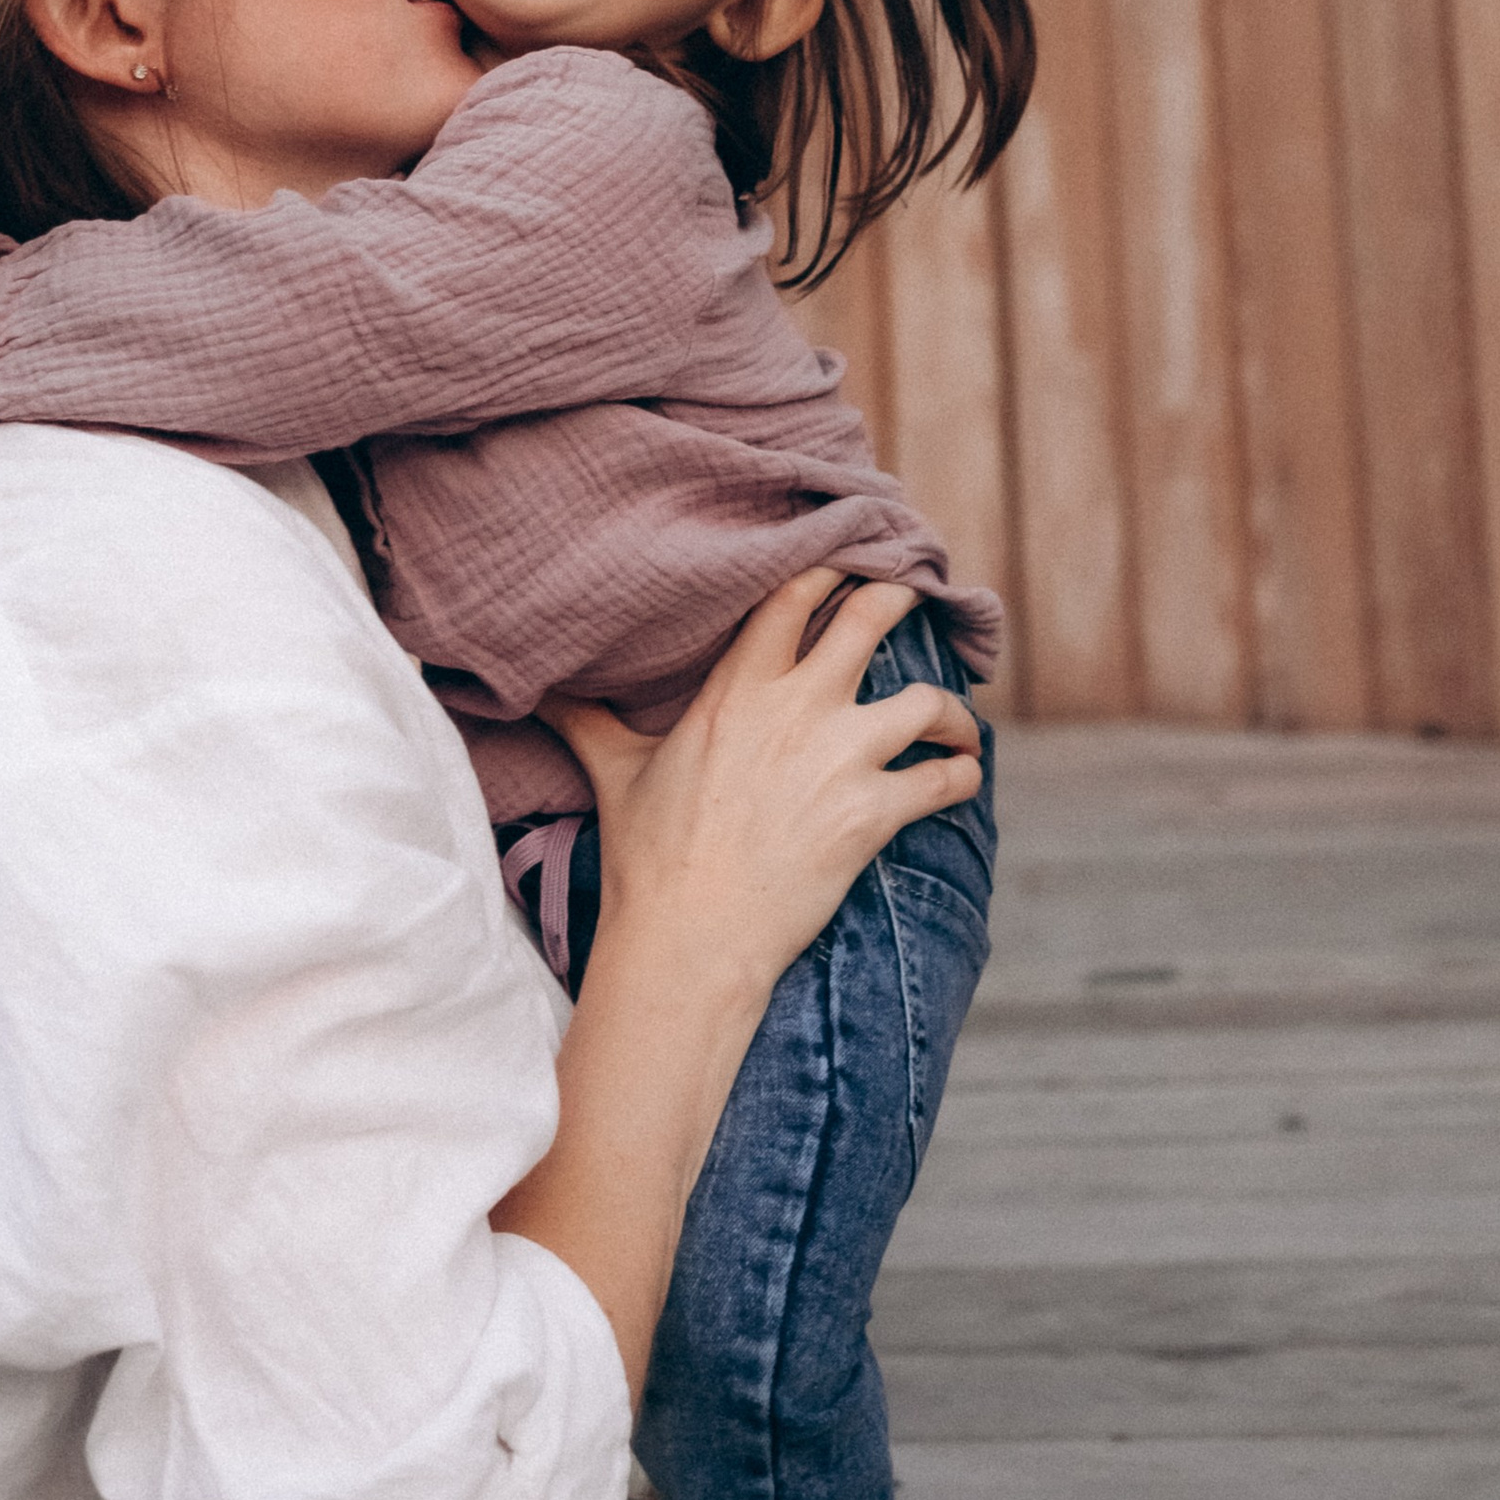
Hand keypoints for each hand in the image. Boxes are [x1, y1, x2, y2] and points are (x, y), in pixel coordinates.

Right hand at [544, 576, 979, 1017]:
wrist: (688, 937)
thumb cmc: (648, 857)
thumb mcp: (614, 773)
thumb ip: (587, 720)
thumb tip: (536, 691)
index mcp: (737, 687)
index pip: (794, 595)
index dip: (831, 569)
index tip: (853, 562)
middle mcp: (797, 708)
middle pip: (871, 618)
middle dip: (902, 600)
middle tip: (920, 601)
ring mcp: (841, 760)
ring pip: (927, 701)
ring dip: (951, 709)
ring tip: (954, 722)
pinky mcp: (872, 815)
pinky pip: (944, 778)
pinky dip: (963, 773)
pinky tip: (963, 776)